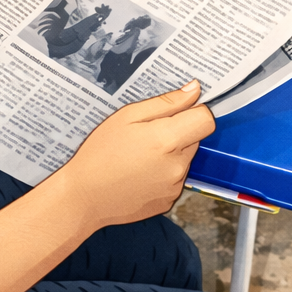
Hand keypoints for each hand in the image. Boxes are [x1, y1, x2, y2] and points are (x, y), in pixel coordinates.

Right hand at [59, 81, 214, 229]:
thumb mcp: (127, 116)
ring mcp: (175, 186)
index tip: (178, 110)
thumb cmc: (100, 153)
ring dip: (170, 153)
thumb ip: (165, 103)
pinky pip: (175, 178)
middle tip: (145, 134)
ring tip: (138, 155)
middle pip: (194, 138)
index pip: (206, 119)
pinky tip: (139, 172)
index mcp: (167, 140)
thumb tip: (194, 90)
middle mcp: (178, 166)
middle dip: (176, 131)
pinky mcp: (169, 201)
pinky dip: (163, 172)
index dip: (195, 111)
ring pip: (184, 158)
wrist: (85, 196)